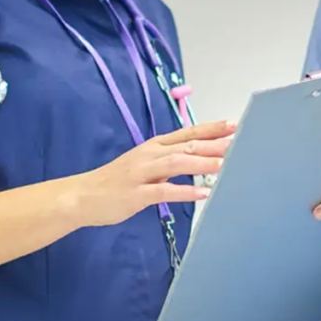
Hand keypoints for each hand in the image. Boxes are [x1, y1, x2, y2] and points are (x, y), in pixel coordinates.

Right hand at [78, 120, 234, 226]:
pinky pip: (163, 191)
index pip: (187, 133)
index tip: (233, 125)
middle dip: (213, 143)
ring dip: (202, 164)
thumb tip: (198, 160)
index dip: (210, 129)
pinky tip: (202, 194)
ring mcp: (142, 173)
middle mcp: (150, 155)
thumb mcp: (144, 164)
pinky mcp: (136, 193)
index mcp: (154, 146)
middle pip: (186, 146)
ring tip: (224, 164)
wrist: (82, 195)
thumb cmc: (117, 181)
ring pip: (177, 164)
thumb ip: (169, 162)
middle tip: (238, 141)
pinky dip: (184, 191)